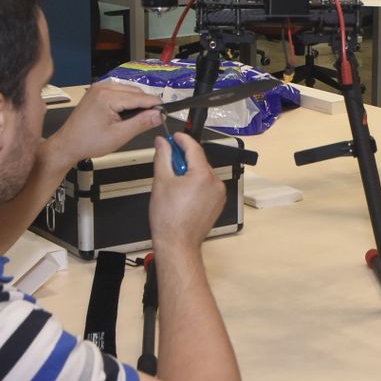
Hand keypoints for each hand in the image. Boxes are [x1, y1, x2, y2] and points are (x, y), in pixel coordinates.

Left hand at [48, 82, 162, 166]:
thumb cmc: (89, 142)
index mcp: (108, 96)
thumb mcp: (120, 135)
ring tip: (139, 119)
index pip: (140, 97)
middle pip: (135, 91)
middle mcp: (103, 87)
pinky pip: (119, 92)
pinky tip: (127, 114)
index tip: (166, 113)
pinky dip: (127, 101)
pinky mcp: (97, 92)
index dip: (155, 105)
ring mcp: (99, 88)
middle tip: (153, 119)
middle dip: (146, 104)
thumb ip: (142, 122)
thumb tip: (159, 114)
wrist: (68, 144)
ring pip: (128, 90)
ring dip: (136, 102)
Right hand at [149, 134, 226, 251]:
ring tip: (173, 183)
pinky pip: (207, 186)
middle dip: (183, 158)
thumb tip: (162, 143)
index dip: (182, 139)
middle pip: (199, 160)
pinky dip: (196, 184)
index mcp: (203, 175)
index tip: (174, 137)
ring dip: (190, 171)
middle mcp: (215, 183)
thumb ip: (163, 157)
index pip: (194, 147)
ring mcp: (219, 195)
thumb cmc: (169, 219)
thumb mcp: (161, 181)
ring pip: (203, 173)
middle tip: (167, 160)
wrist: (177, 244)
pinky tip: (183, 193)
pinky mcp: (218, 203)